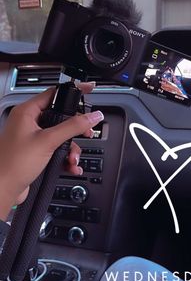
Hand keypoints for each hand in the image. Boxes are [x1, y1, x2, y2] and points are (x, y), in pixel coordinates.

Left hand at [0, 82, 103, 219]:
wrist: (2, 190)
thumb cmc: (13, 164)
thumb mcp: (48, 141)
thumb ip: (73, 126)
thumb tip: (92, 116)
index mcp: (27, 112)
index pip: (54, 94)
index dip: (73, 92)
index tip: (89, 90)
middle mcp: (29, 123)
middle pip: (61, 117)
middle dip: (75, 130)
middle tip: (86, 133)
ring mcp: (33, 138)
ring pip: (61, 136)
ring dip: (71, 149)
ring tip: (72, 159)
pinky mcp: (36, 153)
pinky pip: (57, 150)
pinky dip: (65, 158)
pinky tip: (70, 166)